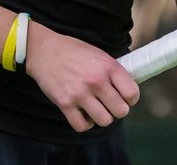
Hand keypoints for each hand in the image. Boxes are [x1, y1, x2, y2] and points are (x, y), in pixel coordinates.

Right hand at [25, 22, 139, 131]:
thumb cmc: (73, 51)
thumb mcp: (99, 54)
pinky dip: (85, 123)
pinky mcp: (65, 104)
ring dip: (102, 117)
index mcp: (108, 66)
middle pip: (121, 111)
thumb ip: (113, 72)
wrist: (44, 50)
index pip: (132, 93)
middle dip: (117, 110)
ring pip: (105, 121)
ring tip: (96, 108)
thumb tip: (128, 90)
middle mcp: (96, 81)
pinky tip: (83, 113)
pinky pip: (82, 126)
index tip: (124, 98)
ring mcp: (80, 93)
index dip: (130, 99)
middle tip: (110, 104)